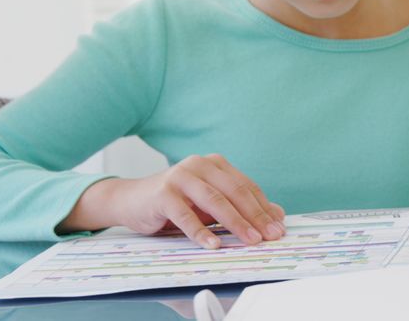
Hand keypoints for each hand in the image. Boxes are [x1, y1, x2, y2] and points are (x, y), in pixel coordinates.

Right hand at [60, 154, 285, 248]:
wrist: (131, 200)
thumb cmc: (176, 202)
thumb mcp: (210, 204)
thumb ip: (240, 206)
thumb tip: (277, 214)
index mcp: (215, 164)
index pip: (247, 187)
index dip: (264, 208)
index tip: (278, 228)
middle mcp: (200, 165)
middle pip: (235, 192)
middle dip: (255, 216)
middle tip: (269, 236)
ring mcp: (180, 177)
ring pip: (214, 201)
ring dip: (235, 223)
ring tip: (250, 240)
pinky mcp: (163, 193)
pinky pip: (185, 215)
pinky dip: (200, 231)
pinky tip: (213, 244)